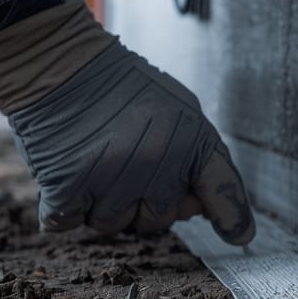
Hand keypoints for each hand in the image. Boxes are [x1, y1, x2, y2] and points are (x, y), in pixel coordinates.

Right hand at [5, 42, 255, 244]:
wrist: (58, 62)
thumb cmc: (116, 84)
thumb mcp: (175, 106)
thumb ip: (193, 153)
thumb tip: (200, 207)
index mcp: (190, 139)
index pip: (220, 187)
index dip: (232, 217)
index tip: (239, 236)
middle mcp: (158, 162)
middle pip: (158, 220)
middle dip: (140, 201)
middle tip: (122, 160)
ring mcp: (113, 178)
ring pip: (112, 224)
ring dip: (100, 202)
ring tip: (92, 158)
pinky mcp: (68, 188)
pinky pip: (68, 222)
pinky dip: (63, 205)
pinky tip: (65, 169)